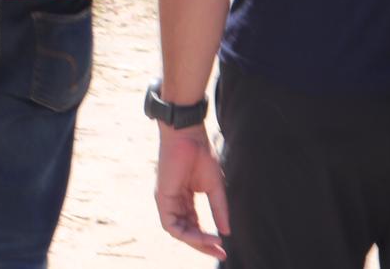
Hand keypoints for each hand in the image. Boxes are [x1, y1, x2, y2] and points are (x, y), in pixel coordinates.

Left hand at [155, 125, 228, 258]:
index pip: (194, 225)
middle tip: (221, 254)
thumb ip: (219, 210)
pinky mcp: (162, 198)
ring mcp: (167, 201)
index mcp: (185, 198)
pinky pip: (170, 225)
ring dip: (196, 241)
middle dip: (203, 245)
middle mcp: (174, 202)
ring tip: (215, 244)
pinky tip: (205, 234)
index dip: (207, 238)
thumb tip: (226, 232)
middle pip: (186, 231)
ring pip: (178, 231)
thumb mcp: (214, 188)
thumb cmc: (200, 155)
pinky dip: (187, 234)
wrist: (188, 136)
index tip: (224, 247)